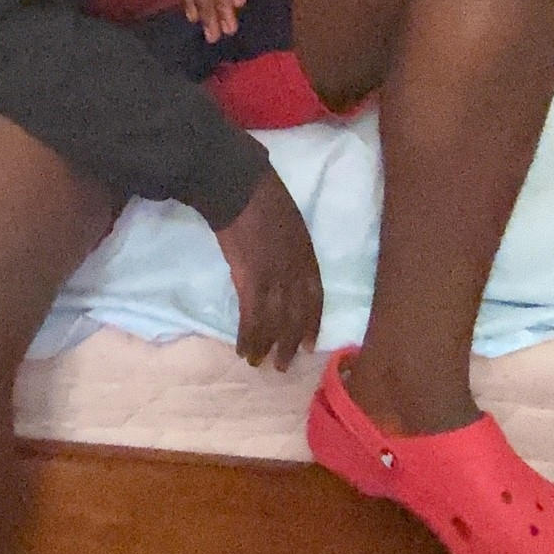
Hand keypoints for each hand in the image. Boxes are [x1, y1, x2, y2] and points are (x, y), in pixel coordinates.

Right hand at [214, 165, 322, 370]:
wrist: (239, 187)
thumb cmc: (261, 195)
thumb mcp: (289, 221)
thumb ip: (290, 246)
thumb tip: (282, 260)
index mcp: (307, 254)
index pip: (315, 297)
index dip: (311, 323)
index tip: (308, 343)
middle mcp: (296, 271)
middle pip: (296, 315)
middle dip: (289, 343)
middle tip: (284, 365)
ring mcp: (275, 277)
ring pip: (275, 322)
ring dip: (267, 346)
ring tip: (258, 364)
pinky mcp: (251, 280)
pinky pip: (252, 318)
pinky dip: (248, 337)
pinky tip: (243, 350)